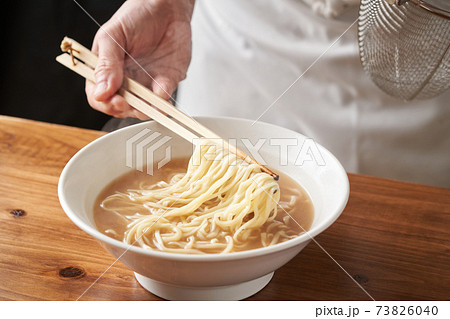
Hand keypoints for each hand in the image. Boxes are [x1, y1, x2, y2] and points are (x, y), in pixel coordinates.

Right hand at [86, 0, 193, 119]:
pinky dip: (163, 100)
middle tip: (130, 102)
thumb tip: (101, 92)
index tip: (114, 99)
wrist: (166, 8)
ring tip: (148, 103)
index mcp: (106, 71)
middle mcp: (125, 81)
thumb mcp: (113, 36)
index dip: (105, 103)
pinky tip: (161, 91)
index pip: (98, 97)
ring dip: (145, 110)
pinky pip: (164, 99)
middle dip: (125, 109)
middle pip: (120, 108)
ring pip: (143, 109)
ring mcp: (146, 84)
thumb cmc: (135, 17)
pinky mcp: (166, 83)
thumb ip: (106, 63)